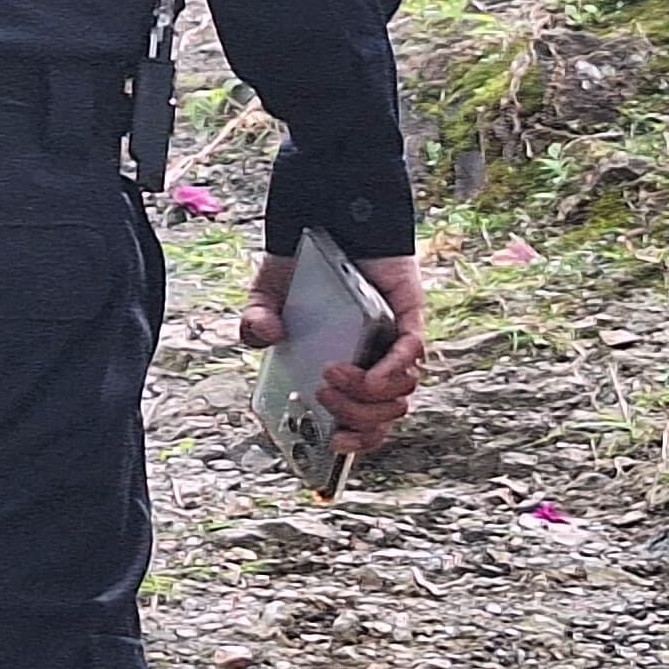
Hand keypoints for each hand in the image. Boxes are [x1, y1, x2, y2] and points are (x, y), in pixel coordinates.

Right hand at [239, 250, 427, 455]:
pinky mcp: (409, 321)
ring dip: (367, 398)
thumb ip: (255, 322)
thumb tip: (266, 336)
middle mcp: (373, 364)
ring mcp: (393, 345)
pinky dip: (392, 374)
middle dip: (355, 420)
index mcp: (345, 372)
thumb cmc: (302, 268)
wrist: (329, 222)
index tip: (330, 446)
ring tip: (332, 375)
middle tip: (322, 396)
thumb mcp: (266, 299)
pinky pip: (412, 358)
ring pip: (399, 395)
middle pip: (382, 417)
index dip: (353, 443)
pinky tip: (370, 375)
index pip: (360, 422)